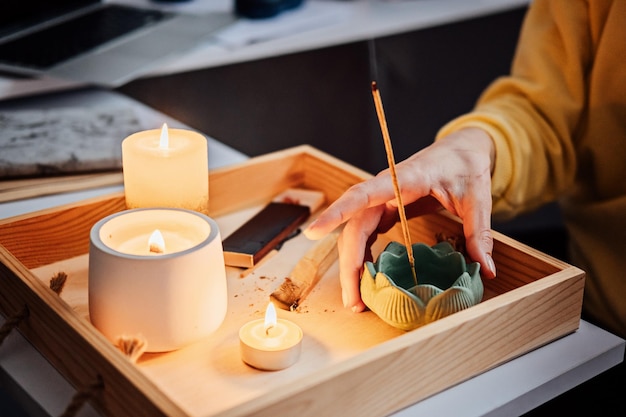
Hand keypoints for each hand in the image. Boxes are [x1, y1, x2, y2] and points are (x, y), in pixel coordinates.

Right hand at [304, 127, 496, 311]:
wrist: (459, 150)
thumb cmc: (464, 165)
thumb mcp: (477, 197)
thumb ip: (479, 233)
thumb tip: (485, 270)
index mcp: (403, 179)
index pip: (362, 195)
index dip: (336, 212)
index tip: (313, 230)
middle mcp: (383, 189)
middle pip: (353, 227)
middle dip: (349, 265)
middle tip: (354, 301)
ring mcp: (380, 200)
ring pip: (354, 233)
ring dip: (352, 266)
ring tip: (357, 300)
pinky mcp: (383, 208)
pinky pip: (364, 233)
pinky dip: (362, 257)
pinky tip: (366, 278)